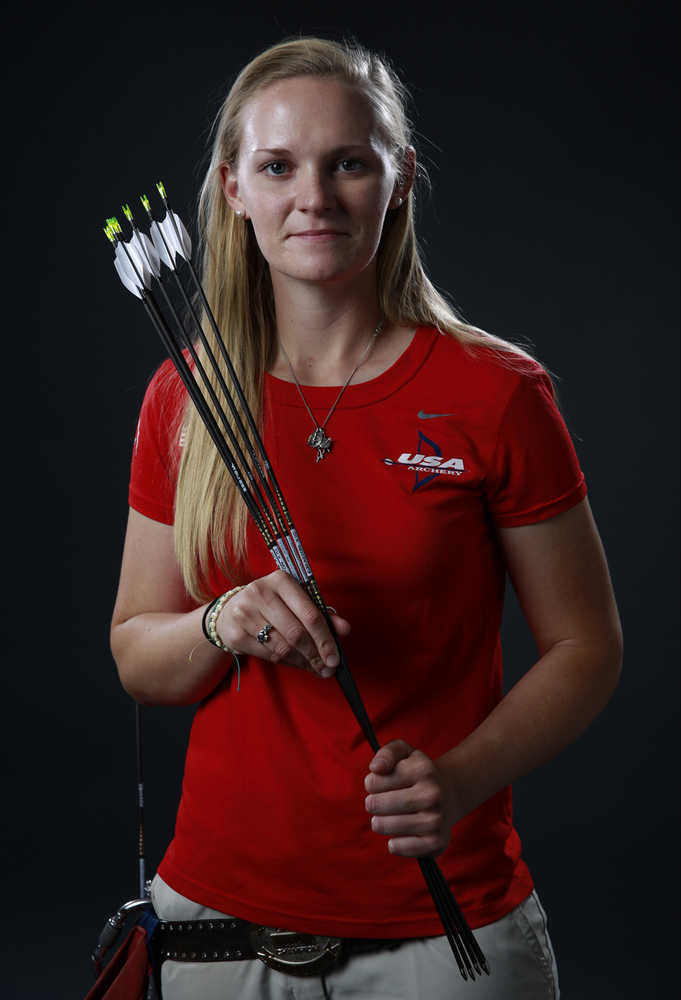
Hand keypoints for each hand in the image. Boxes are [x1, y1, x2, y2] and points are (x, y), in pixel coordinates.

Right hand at [216, 570, 349, 676]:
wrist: (232, 610)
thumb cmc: (273, 604)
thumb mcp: (297, 601)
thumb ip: (322, 614)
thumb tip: (344, 629)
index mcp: (281, 580)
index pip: (310, 613)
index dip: (325, 639)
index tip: (335, 657)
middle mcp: (261, 592)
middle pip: (297, 633)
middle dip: (316, 655)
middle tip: (328, 668)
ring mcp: (245, 613)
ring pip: (283, 647)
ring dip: (303, 661)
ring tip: (316, 668)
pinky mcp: (236, 633)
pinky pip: (270, 655)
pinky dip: (288, 662)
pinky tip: (297, 663)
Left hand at [364, 740, 462, 857]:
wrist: (448, 794)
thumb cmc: (416, 772)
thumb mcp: (403, 752)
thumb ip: (386, 753)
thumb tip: (376, 768)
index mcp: (423, 769)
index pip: (372, 782)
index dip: (372, 783)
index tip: (382, 783)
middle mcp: (432, 794)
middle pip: (375, 805)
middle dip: (373, 803)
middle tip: (383, 801)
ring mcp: (435, 820)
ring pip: (383, 826)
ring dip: (381, 822)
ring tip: (391, 816)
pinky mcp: (435, 843)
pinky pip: (397, 847)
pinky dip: (394, 842)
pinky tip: (401, 833)